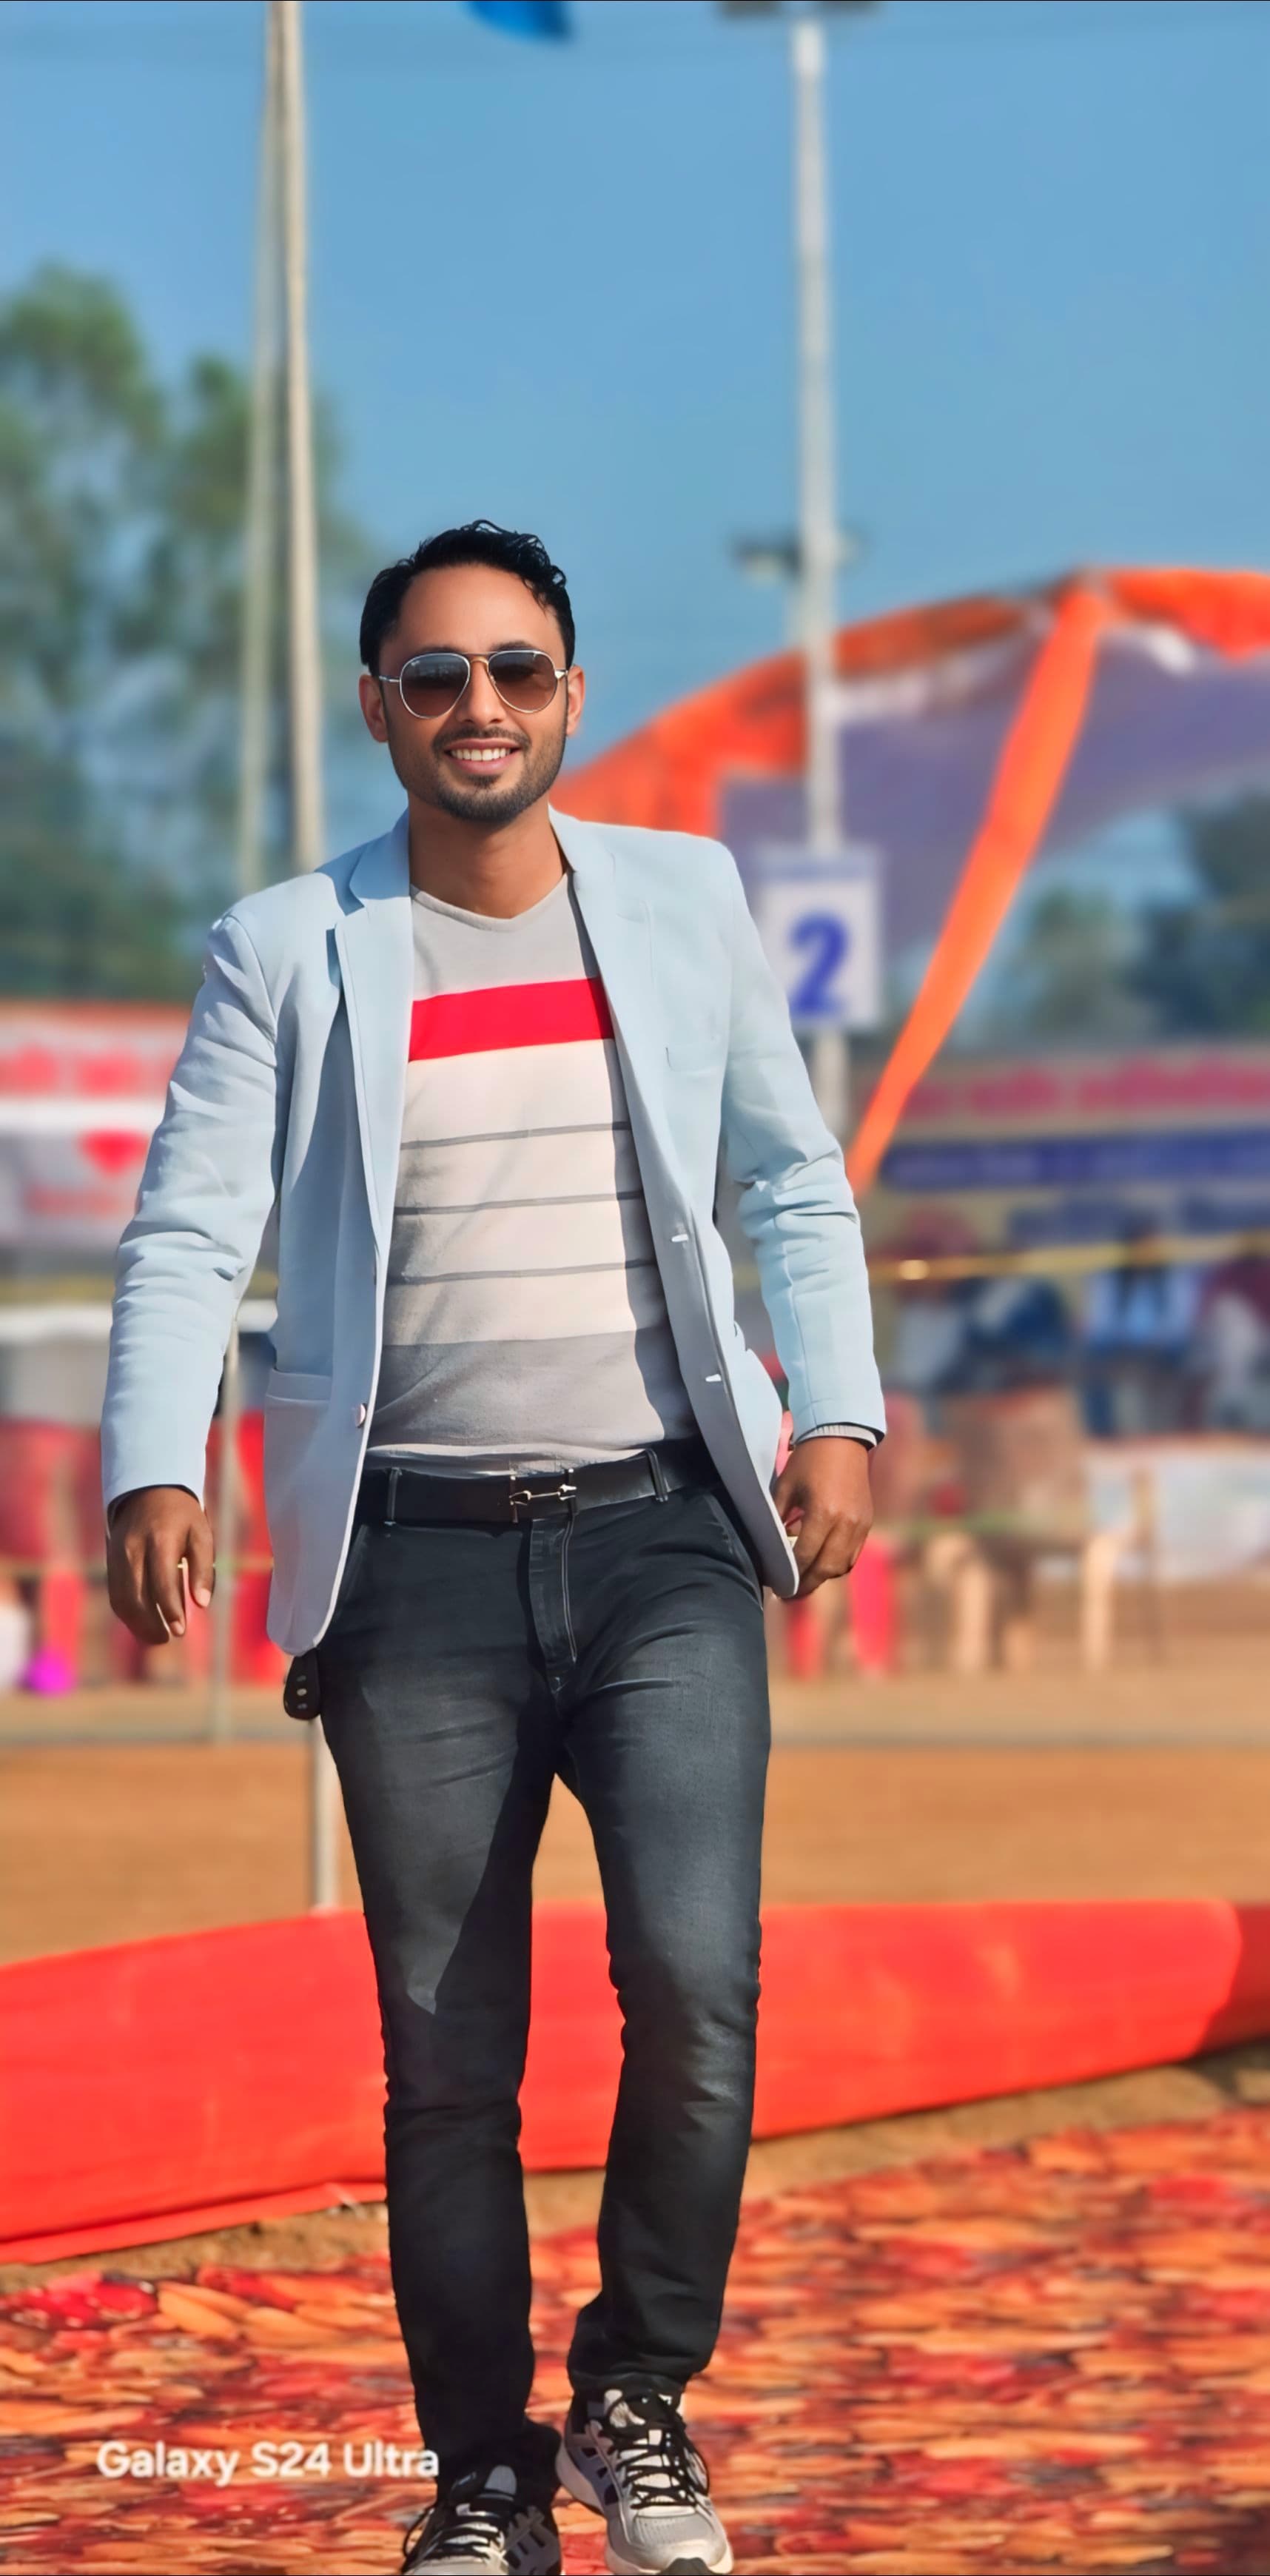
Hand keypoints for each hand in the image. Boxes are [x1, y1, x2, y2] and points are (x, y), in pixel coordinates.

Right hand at [106, 1486, 214, 1644]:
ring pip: (122, 1599)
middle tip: (168, 1639)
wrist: (148, 1490)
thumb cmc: (182, 1516)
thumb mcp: (202, 1534)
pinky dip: (127, 1613)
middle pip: (137, 1596)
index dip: (170, 1611)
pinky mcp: (110, 1562)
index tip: (181, 1631)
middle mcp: (134, 1549)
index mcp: (160, 1540)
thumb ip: (204, 1569)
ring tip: (156, 1637)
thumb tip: (202, 1604)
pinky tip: (142, 1623)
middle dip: (151, 1624)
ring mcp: (117, 1556)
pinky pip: (115, 1594)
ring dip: (137, 1624)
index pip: (162, 1583)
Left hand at [770, 1437, 872, 1597]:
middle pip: (825, 1569)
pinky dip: (837, 1564)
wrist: (842, 1438)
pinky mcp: (867, 1523)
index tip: (775, 1584)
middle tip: (787, 1594)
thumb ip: (777, 1519)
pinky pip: (853, 1555)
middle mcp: (845, 1524)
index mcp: (823, 1514)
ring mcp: (860, 1525)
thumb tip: (768, 1547)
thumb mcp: (786, 1487)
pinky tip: (822, 1563)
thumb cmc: (808, 1460)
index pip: (804, 1556)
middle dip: (805, 1585)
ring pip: (842, 1566)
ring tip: (804, 1580)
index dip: (788, 1574)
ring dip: (822, 1577)